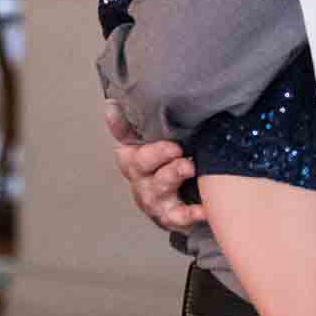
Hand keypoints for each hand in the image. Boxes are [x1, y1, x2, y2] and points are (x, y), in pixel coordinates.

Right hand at [104, 102, 205, 230]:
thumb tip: (135, 97)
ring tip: (189, 166)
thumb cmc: (174, 167)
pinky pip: (177, 216)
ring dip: (172, 175)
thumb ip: (158, 120)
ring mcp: (153, 198)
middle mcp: (140, 177)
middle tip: (174, 147)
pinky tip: (202, 208)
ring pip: (155, 188)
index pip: (123, 135)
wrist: (190, 204)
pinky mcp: (170, 217)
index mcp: (136, 154)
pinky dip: (189, 213)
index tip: (113, 108)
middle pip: (138, 163)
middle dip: (156, 153)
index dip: (118, 124)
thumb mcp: (167, 141)